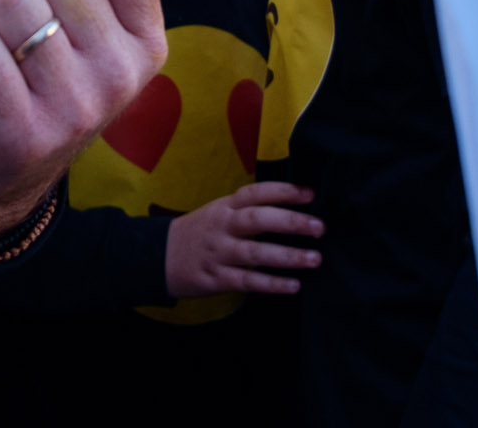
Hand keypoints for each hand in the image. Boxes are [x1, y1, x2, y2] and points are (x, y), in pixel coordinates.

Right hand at [164, 183, 323, 296]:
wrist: (158, 256)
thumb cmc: (200, 232)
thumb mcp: (219, 212)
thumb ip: (248, 210)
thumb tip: (293, 209)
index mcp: (225, 206)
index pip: (255, 193)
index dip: (283, 191)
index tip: (311, 194)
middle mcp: (222, 226)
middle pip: (257, 220)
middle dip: (291, 222)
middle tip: (319, 228)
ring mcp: (218, 253)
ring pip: (255, 253)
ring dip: (287, 256)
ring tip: (315, 259)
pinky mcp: (215, 278)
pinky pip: (247, 281)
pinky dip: (271, 284)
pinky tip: (294, 286)